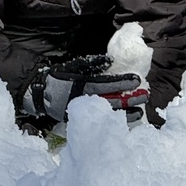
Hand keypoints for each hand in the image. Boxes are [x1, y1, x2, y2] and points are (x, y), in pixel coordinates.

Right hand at [21, 54, 148, 122]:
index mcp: (83, 86)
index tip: (137, 80)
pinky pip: (102, 123)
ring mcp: (84, 114)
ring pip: (109, 115)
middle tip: (145, 96)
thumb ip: (91, 64)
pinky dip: (114, 122)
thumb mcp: (73, 66)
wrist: (40, 96)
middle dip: (129, 99)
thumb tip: (110, 61)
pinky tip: (126, 122)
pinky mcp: (83, 122)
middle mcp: (85, 101)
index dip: (123, 82)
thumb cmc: (59, 78)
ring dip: (126, 113)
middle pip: (112, 101)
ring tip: (140, 111)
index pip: (107, 84)